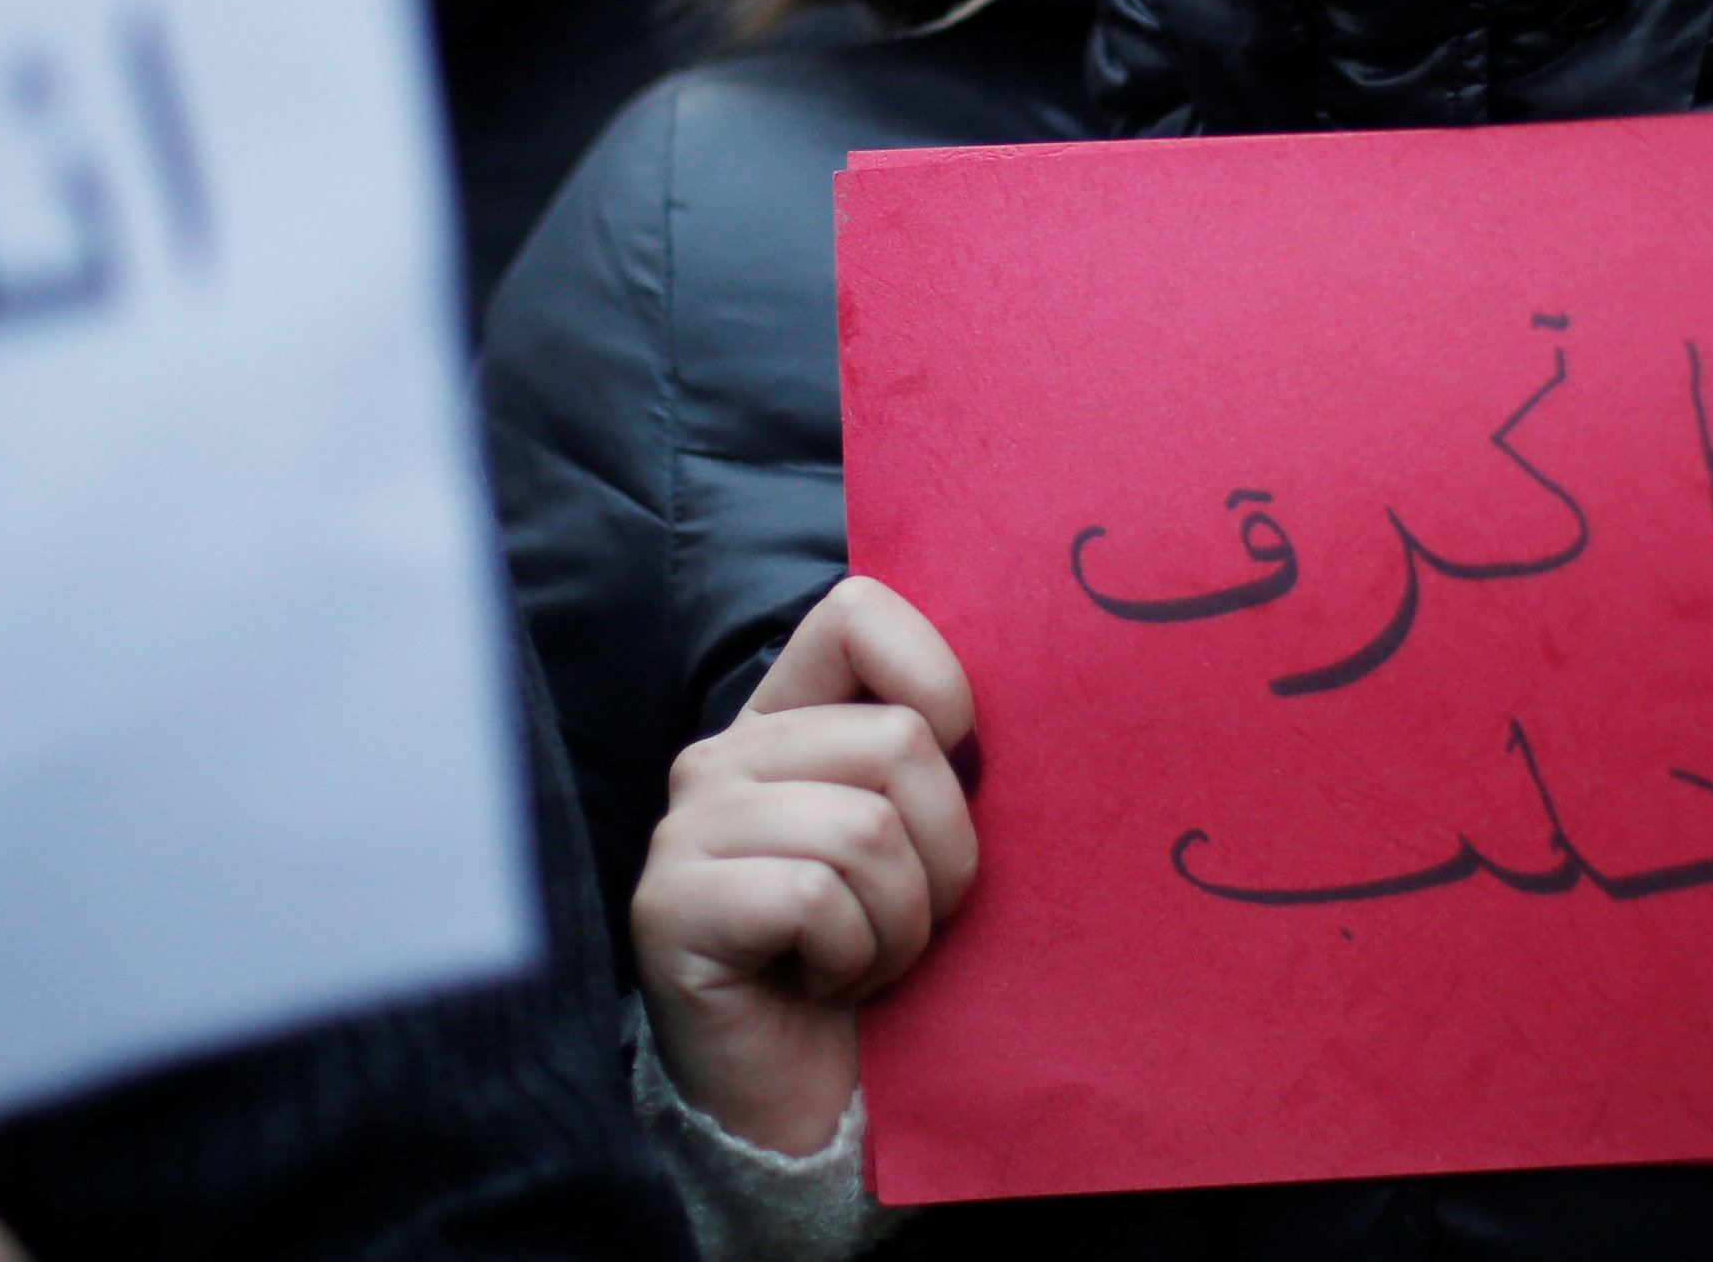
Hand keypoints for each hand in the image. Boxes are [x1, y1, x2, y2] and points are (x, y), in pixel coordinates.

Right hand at [631, 575, 978, 1157]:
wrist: (812, 1101)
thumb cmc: (884, 960)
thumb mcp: (928, 838)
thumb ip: (944, 753)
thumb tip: (1044, 688)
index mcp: (787, 719)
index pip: (860, 611)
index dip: (939, 680)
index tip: (964, 767)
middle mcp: (722, 756)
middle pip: (897, 741)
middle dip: (945, 850)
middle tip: (911, 915)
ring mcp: (686, 829)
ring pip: (865, 826)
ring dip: (902, 919)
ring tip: (869, 955)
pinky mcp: (668, 907)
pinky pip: (814, 897)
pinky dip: (854, 957)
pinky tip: (826, 984)